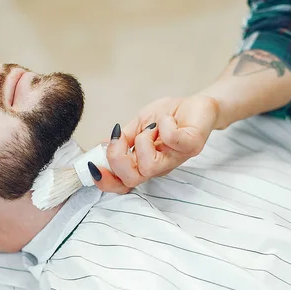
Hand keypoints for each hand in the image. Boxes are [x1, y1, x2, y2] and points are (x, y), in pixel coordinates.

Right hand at [90, 95, 219, 193]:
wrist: (196, 104)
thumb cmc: (169, 116)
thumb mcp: (139, 124)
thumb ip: (123, 138)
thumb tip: (102, 146)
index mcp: (143, 164)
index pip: (122, 184)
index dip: (105, 181)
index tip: (93, 165)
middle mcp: (159, 167)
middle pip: (131, 180)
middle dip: (117, 158)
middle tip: (121, 139)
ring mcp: (175, 159)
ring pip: (149, 166)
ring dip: (142, 139)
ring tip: (151, 128)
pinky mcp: (191, 146)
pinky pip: (170, 138)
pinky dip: (163, 124)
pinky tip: (167, 120)